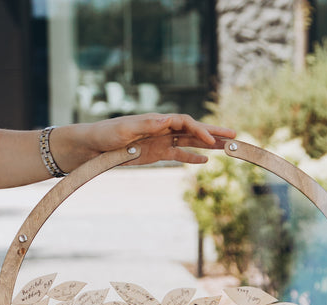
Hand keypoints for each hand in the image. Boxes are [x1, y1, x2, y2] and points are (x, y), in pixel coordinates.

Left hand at [57, 113, 236, 170]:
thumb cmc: (105, 134)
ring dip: (207, 145)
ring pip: (190, 142)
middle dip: (213, 132)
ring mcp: (161, 141)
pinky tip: (205, 162)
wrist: (92, 146)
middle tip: (234, 135)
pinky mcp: (156, 154)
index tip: (210, 139)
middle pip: (193, 129)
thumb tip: (164, 120)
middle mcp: (162, 129)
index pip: (184, 122)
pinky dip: (191, 158)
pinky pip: (178, 155)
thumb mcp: (123, 128)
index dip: (199, 129)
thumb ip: (144, 124)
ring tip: (226, 147)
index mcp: (156, 121)